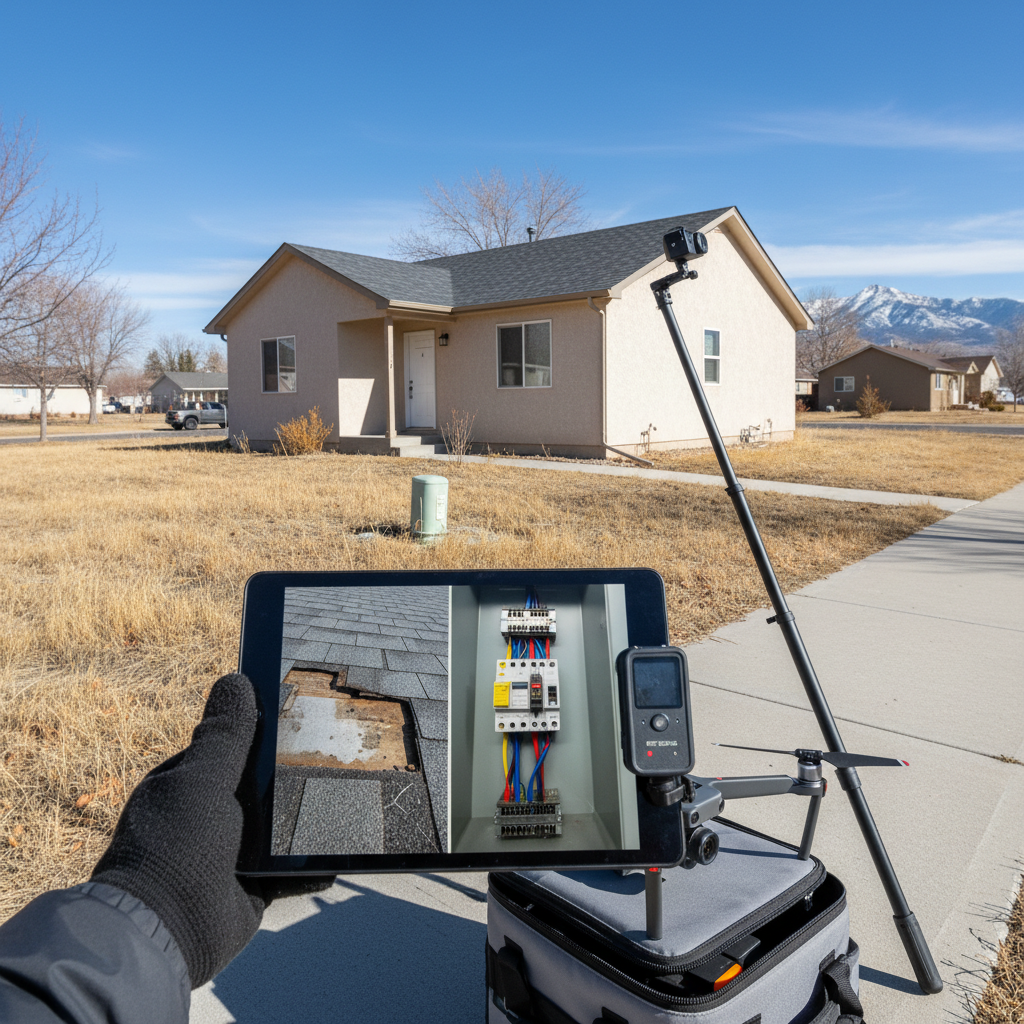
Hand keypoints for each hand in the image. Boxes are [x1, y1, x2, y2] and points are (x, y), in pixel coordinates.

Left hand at [91, 673, 332, 986]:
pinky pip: (290, 871)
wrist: (164, 934)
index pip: (231, 747)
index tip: (304, 712)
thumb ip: (225, 735)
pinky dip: (313, 864)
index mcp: (188, 785)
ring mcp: (230, 855)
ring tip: (350, 795)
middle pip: (260, 785)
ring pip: (278, 826)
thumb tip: (236, 677)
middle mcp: (208, 817)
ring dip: (306, 818)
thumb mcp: (202, 779)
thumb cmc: (173, 846)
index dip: (264, 729)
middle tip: (340, 753)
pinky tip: (341, 851)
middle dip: (292, 774)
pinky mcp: (252, 890)